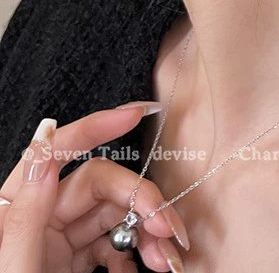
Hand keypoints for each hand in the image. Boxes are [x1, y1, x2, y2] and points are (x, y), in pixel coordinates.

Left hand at [0, 106, 189, 271]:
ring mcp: (59, 245)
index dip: (96, 125)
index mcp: (16, 210)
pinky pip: (117, 249)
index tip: (137, 112)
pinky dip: (140, 258)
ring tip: (171, 261)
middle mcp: (39, 221)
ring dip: (151, 234)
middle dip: (143, 201)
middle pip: (102, 187)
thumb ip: (28, 214)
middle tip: (171, 228)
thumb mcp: (14, 271)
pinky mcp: (76, 268)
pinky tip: (150, 272)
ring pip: (116, 218)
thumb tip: (45, 148)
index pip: (57, 151)